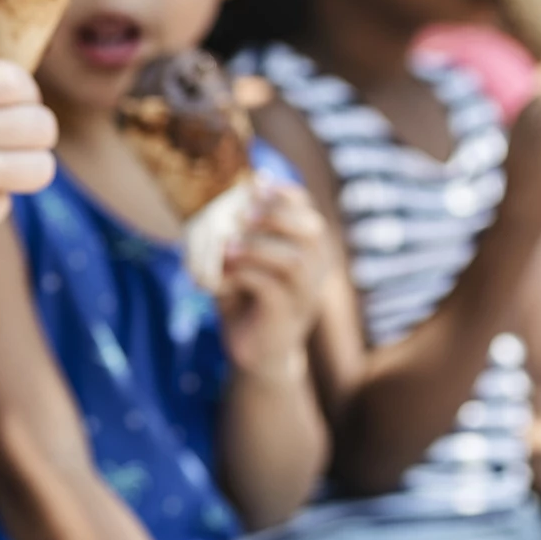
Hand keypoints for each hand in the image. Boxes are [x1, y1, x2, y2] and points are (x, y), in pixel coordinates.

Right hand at [0, 59, 56, 252]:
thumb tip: (18, 109)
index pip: (15, 80)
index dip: (26, 95)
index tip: (18, 107)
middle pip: (41, 124)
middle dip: (38, 137)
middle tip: (20, 146)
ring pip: (40, 168)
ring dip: (29, 172)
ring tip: (6, 176)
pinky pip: (4, 204)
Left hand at [218, 183, 330, 378]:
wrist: (253, 353)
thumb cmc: (246, 300)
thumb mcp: (242, 262)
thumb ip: (240, 233)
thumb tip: (230, 196)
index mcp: (309, 251)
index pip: (309, 213)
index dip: (286, 195)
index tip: (256, 186)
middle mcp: (316, 272)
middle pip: (312, 232)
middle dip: (276, 216)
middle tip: (243, 215)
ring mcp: (304, 296)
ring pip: (294, 261)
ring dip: (258, 248)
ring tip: (228, 248)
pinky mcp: (286, 317)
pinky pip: (272, 289)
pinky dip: (244, 275)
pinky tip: (224, 276)